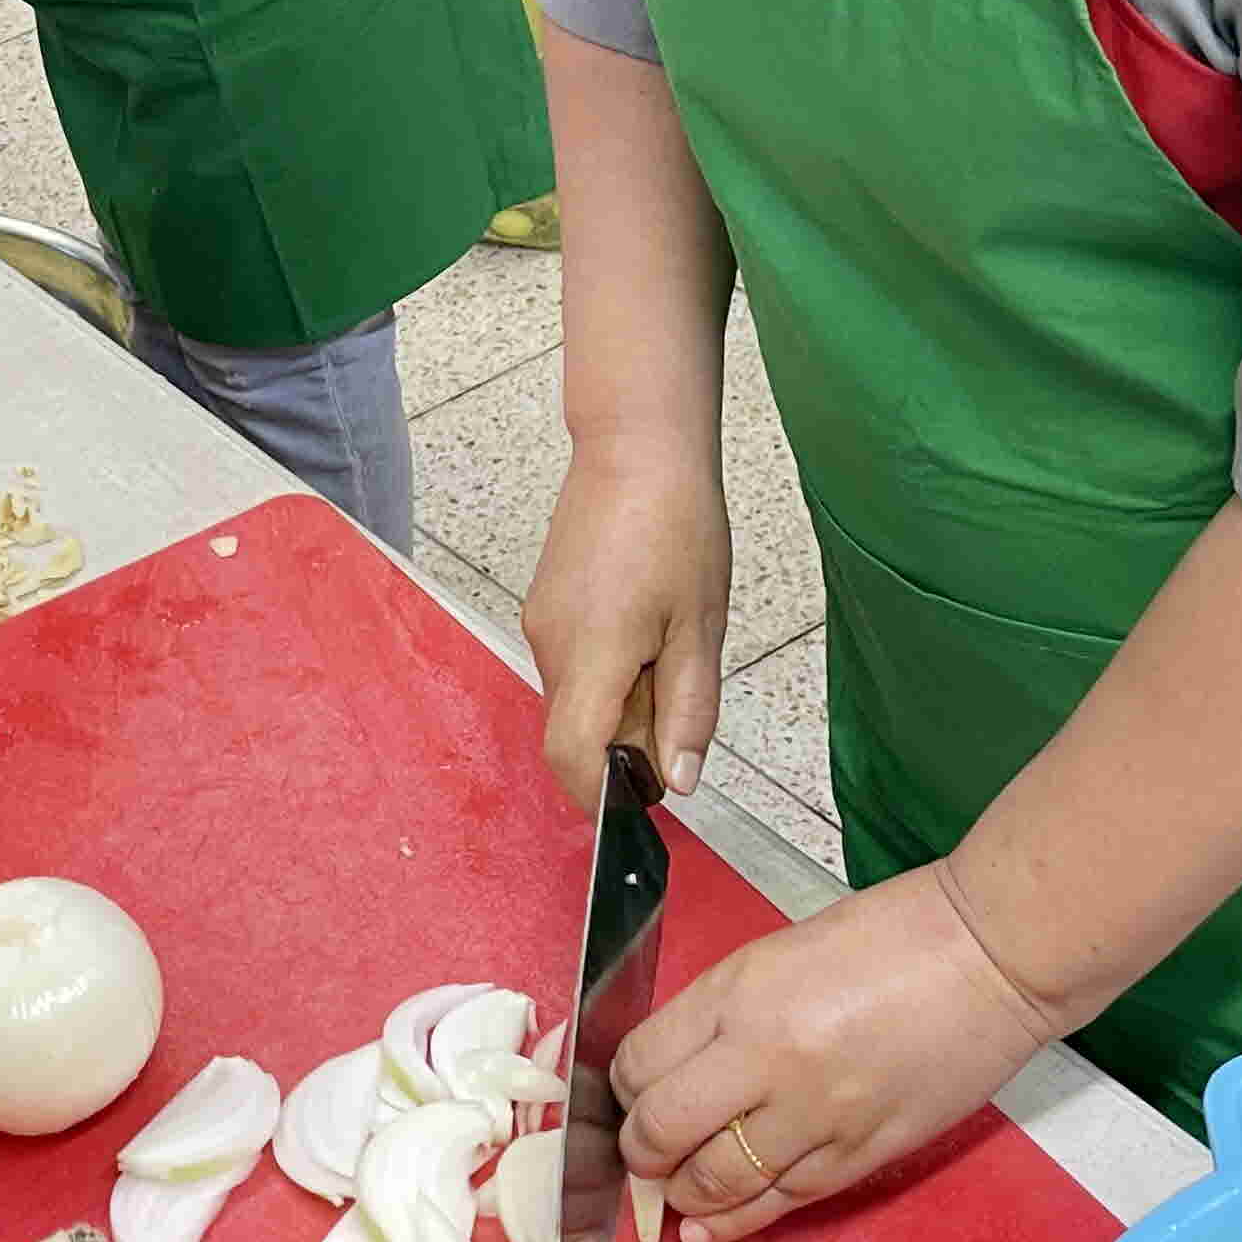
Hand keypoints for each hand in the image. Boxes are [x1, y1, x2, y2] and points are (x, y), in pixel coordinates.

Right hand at [524, 443, 732, 807]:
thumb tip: (677, 781)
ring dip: (619, 702)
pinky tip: (644, 628)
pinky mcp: (542, 604)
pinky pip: (570, 665)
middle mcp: (550, 643)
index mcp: (592, 653)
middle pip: (575, 733)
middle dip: (625, 742)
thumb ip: (688, 710)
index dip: (603, 794)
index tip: (647, 794)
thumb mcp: (701, 627)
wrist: (635, 447)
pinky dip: (606, 672)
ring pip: (574, 698)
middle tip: (680, 698)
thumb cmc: (677, 525)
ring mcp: (540, 622)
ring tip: (667, 647)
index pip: (571, 756)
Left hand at [612, 863, 1068, 1241]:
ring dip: (682, 1192)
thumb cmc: (885, 939)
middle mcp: (768, 1062)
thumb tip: (667, 1066)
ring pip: (717, 1182)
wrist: (987, 960)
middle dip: (639, 1150)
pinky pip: (781, 1203)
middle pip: (664, 1132)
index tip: (625, 1094)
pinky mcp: (861, 1156)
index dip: (620, 1089)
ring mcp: (817, 1117)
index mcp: (739, 997)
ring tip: (671, 1189)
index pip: (640, 1065)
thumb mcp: (771, 955)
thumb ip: (715, 1012)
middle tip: (641, 1149)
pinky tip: (705, 1231)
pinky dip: (735, 1222)